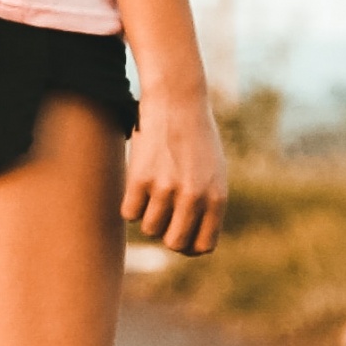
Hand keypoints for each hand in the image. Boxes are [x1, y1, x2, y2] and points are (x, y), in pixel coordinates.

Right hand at [122, 91, 227, 256]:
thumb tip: (190, 243)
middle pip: (174, 243)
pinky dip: (130, 203)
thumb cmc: (197, 137)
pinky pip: (129, 213)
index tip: (179, 234)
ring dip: (147, 215)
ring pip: (149, 229)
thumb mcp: (215, 172)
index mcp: (216, 198)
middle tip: (162, 216)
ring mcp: (166, 189)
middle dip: (166, 234)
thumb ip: (207, 206)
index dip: (188, 246)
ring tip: (152, 192)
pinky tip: (138, 183)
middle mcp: (194, 197)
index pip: (203, 246)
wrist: (177, 100)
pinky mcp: (140, 178)